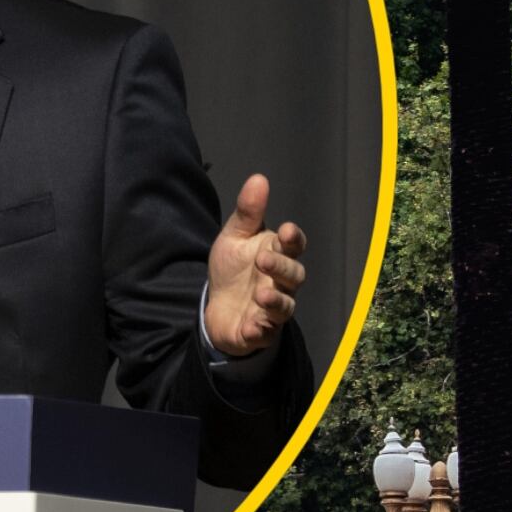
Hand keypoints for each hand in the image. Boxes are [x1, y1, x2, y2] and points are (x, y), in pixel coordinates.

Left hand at [205, 174, 307, 357]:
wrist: (218, 307)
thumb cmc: (233, 269)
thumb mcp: (234, 238)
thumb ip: (247, 213)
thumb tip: (258, 179)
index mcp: (278, 254)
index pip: (294, 246)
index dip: (293, 239)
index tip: (285, 231)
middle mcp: (282, 282)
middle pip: (294, 275)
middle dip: (281, 267)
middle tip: (263, 260)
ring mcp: (273, 308)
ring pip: (286, 306)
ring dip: (276, 300)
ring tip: (261, 293)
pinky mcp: (260, 331)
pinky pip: (266, 332)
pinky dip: (260, 330)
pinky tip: (251, 326)